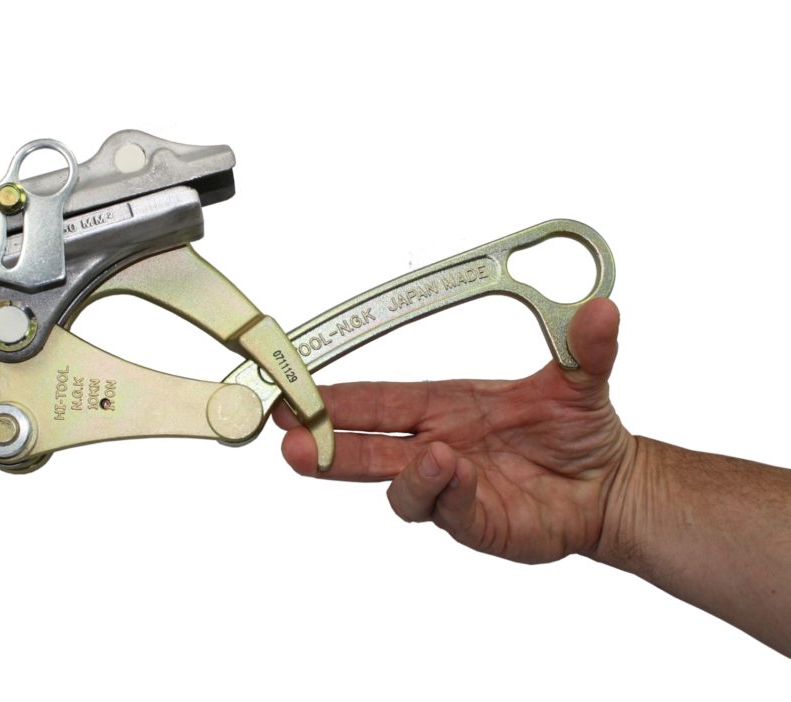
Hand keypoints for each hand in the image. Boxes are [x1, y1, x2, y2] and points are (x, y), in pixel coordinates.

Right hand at [274, 299, 633, 563]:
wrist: (610, 486)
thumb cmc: (578, 430)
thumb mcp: (581, 380)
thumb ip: (584, 347)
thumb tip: (602, 309)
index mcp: (444, 406)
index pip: (378, 401)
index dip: (336, 400)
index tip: (297, 395)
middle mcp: (437, 447)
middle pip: (368, 449)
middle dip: (327, 447)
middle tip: (294, 444)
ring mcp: (453, 488)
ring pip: (401, 487)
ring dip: (402, 473)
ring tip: (427, 456)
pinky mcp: (476, 522)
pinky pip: (449, 510)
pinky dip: (444, 492)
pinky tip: (452, 471)